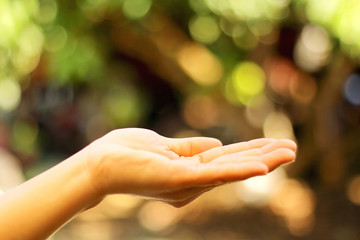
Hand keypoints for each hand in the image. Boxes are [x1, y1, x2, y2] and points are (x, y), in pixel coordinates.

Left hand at [84, 128, 295, 206]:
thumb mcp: (164, 146)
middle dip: (263, 156)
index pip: (226, 160)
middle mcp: (192, 183)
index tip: (272, 144)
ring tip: (288, 153)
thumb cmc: (126, 153)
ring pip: (230, 170)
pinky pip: (214, 175)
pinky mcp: (178, 180)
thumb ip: (191, 148)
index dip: (250, 152)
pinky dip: (239, 171)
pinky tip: (262, 167)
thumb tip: (217, 143)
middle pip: (234, 166)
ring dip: (261, 161)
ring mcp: (186, 184)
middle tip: (292, 148)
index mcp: (189, 172)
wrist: (97, 165)